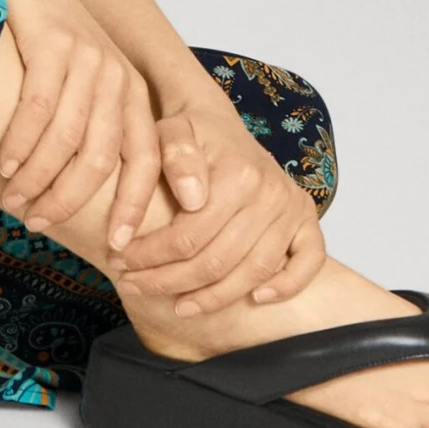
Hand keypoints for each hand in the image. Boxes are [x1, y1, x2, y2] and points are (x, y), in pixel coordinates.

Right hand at [0, 0, 162, 254]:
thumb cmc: (39, 42)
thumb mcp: (75, 86)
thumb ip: (84, 131)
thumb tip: (74, 200)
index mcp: (130, 93)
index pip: (145, 159)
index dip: (134, 206)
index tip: (118, 247)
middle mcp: (117, 75)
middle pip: (102, 157)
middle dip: (70, 199)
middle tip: (39, 223)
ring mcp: (87, 56)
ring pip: (67, 138)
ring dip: (39, 178)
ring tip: (15, 200)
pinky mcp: (54, 40)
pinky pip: (39, 107)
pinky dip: (21, 143)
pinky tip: (5, 164)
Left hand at [110, 99, 323, 313]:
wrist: (218, 121)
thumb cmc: (190, 130)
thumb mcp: (170, 130)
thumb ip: (174, 156)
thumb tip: (191, 199)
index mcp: (237, 174)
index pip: (188, 236)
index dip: (150, 257)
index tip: (121, 263)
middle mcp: (270, 193)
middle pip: (217, 261)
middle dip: (170, 281)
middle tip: (136, 286)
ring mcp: (291, 208)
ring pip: (254, 272)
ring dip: (214, 297)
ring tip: (179, 306)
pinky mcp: (306, 219)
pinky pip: (308, 263)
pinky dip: (287, 287)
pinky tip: (255, 299)